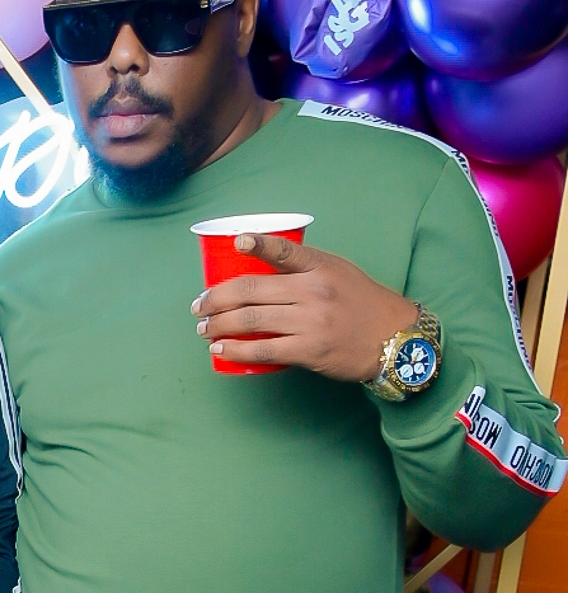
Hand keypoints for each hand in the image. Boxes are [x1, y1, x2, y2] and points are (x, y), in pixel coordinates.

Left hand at [192, 236, 417, 380]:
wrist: (394, 339)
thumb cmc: (361, 303)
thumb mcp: (338, 271)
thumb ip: (304, 268)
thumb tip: (260, 267)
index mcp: (320, 266)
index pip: (284, 249)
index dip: (258, 243)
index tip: (237, 241)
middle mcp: (314, 291)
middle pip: (251, 290)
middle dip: (216, 299)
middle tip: (199, 306)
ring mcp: (311, 322)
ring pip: (251, 321)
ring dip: (219, 325)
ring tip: (204, 327)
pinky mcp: (309, 350)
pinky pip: (264, 351)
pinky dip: (236, 350)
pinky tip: (220, 349)